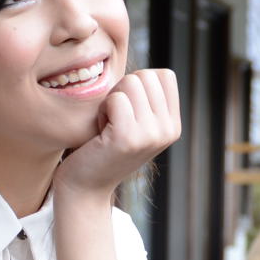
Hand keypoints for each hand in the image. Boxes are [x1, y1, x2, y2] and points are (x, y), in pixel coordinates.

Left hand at [58, 67, 179, 199]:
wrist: (86, 186)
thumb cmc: (103, 146)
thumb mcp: (136, 122)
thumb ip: (147, 100)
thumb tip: (148, 73)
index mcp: (173, 125)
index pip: (164, 75)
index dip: (138, 84)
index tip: (126, 111)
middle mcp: (168, 130)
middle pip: (146, 76)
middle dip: (122, 91)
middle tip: (114, 120)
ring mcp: (151, 135)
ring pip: (130, 83)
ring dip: (111, 100)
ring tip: (108, 126)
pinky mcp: (128, 138)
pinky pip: (115, 99)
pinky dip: (102, 110)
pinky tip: (101, 132)